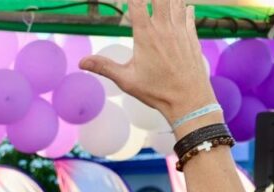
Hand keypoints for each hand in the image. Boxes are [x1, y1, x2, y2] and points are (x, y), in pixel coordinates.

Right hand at [79, 0, 214, 122]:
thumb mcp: (126, 80)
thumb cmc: (156, 91)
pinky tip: (181, 7)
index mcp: (146, 36)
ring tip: (159, 3)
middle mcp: (164, 28)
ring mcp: (180, 30)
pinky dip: (183, 7)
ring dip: (167, 0)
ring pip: (176, 1)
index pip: (137, 4)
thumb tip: (81, 62)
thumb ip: (104, 67)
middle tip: (144, 2)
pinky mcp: (191, 36)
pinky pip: (189, 13)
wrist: (189, 99)